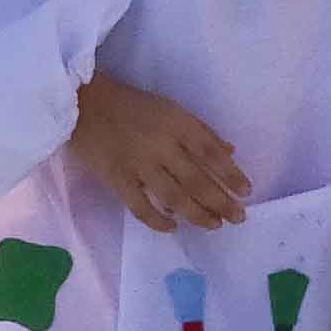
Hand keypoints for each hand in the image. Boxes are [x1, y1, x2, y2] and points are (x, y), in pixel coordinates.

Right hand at [69, 76, 247, 232]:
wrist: (84, 103)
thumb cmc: (133, 105)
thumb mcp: (172, 108)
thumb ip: (201, 131)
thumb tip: (230, 152)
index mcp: (178, 124)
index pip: (211, 154)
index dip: (231, 175)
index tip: (246, 192)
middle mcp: (162, 146)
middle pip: (197, 180)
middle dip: (221, 202)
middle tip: (238, 218)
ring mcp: (139, 165)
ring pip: (174, 197)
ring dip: (197, 214)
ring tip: (214, 225)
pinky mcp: (117, 179)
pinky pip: (140, 207)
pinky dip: (158, 220)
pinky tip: (172, 227)